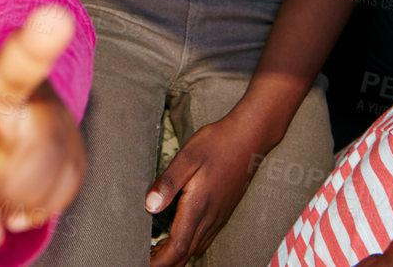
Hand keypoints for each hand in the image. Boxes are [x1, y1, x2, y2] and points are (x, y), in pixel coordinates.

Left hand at [144, 112, 268, 266]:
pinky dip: (187, 247)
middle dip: (164, 262)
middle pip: (185, 254)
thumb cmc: (218, 144)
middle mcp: (210, 217)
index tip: (143, 262)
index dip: (159, 261)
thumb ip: (168, 183)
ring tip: (155, 254)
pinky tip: (178, 240)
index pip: (177, 247)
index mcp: (198, 206)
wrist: (249, 139)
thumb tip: (149, 206)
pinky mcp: (222, 212)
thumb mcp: (188, 157)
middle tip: (144, 259)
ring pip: (195, 248)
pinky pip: (203, 239)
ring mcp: (218, 217)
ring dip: (176, 256)